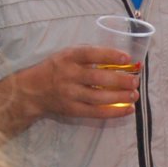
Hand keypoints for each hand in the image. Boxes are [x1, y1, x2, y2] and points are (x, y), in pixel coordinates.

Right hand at [3, 44, 140, 121]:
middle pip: (98, 78)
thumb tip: (120, 60)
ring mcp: (70, 94)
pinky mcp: (72, 110)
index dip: (109, 55)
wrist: (32, 91)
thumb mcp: (66, 56)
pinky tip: (128, 109)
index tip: (126, 58)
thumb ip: (87, 56)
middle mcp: (68, 75)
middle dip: (120, 80)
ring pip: (99, 97)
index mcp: (68, 58)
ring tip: (135, 94)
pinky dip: (114, 111)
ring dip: (120, 96)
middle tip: (135, 80)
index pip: (90, 54)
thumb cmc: (55, 69)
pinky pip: (96, 112)